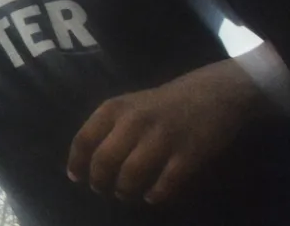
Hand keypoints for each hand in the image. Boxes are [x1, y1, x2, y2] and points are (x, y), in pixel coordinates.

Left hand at [66, 60, 263, 203]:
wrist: (213, 93)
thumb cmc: (163, 102)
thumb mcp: (129, 105)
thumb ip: (108, 127)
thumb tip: (86, 160)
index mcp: (116, 108)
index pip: (84, 139)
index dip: (77, 163)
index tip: (76, 178)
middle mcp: (135, 121)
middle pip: (104, 161)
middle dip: (99, 182)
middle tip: (102, 190)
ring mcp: (162, 137)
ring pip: (131, 175)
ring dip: (125, 191)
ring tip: (126, 194)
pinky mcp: (188, 154)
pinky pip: (165, 183)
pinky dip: (155, 195)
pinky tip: (152, 196)